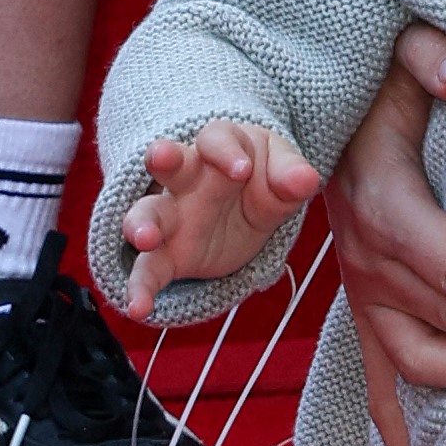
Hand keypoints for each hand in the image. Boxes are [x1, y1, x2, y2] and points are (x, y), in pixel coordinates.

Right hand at [122, 117, 322, 295]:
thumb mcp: (280, 172)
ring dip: (142, 222)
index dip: (226, 150)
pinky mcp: (167, 255)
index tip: (243, 169)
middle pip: (170, 163)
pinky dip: (139, 288)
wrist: (244, 207)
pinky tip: (139, 307)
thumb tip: (306, 179)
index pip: (216, 138)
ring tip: (144, 237)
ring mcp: (172, 216)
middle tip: (162, 157)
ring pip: (148, 212)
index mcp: (220, 148)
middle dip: (163, 157)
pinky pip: (148, 269)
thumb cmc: (261, 177)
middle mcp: (188, 178)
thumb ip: (290, 175)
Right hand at [323, 24, 445, 445]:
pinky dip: (407, 442)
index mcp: (382, 209)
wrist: (308, 113)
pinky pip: (381, 391)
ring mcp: (361, 300)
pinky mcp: (364, 317)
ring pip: (429, 364)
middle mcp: (366, 267)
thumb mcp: (396, 49)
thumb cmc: (372, 78)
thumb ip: (429, 55)